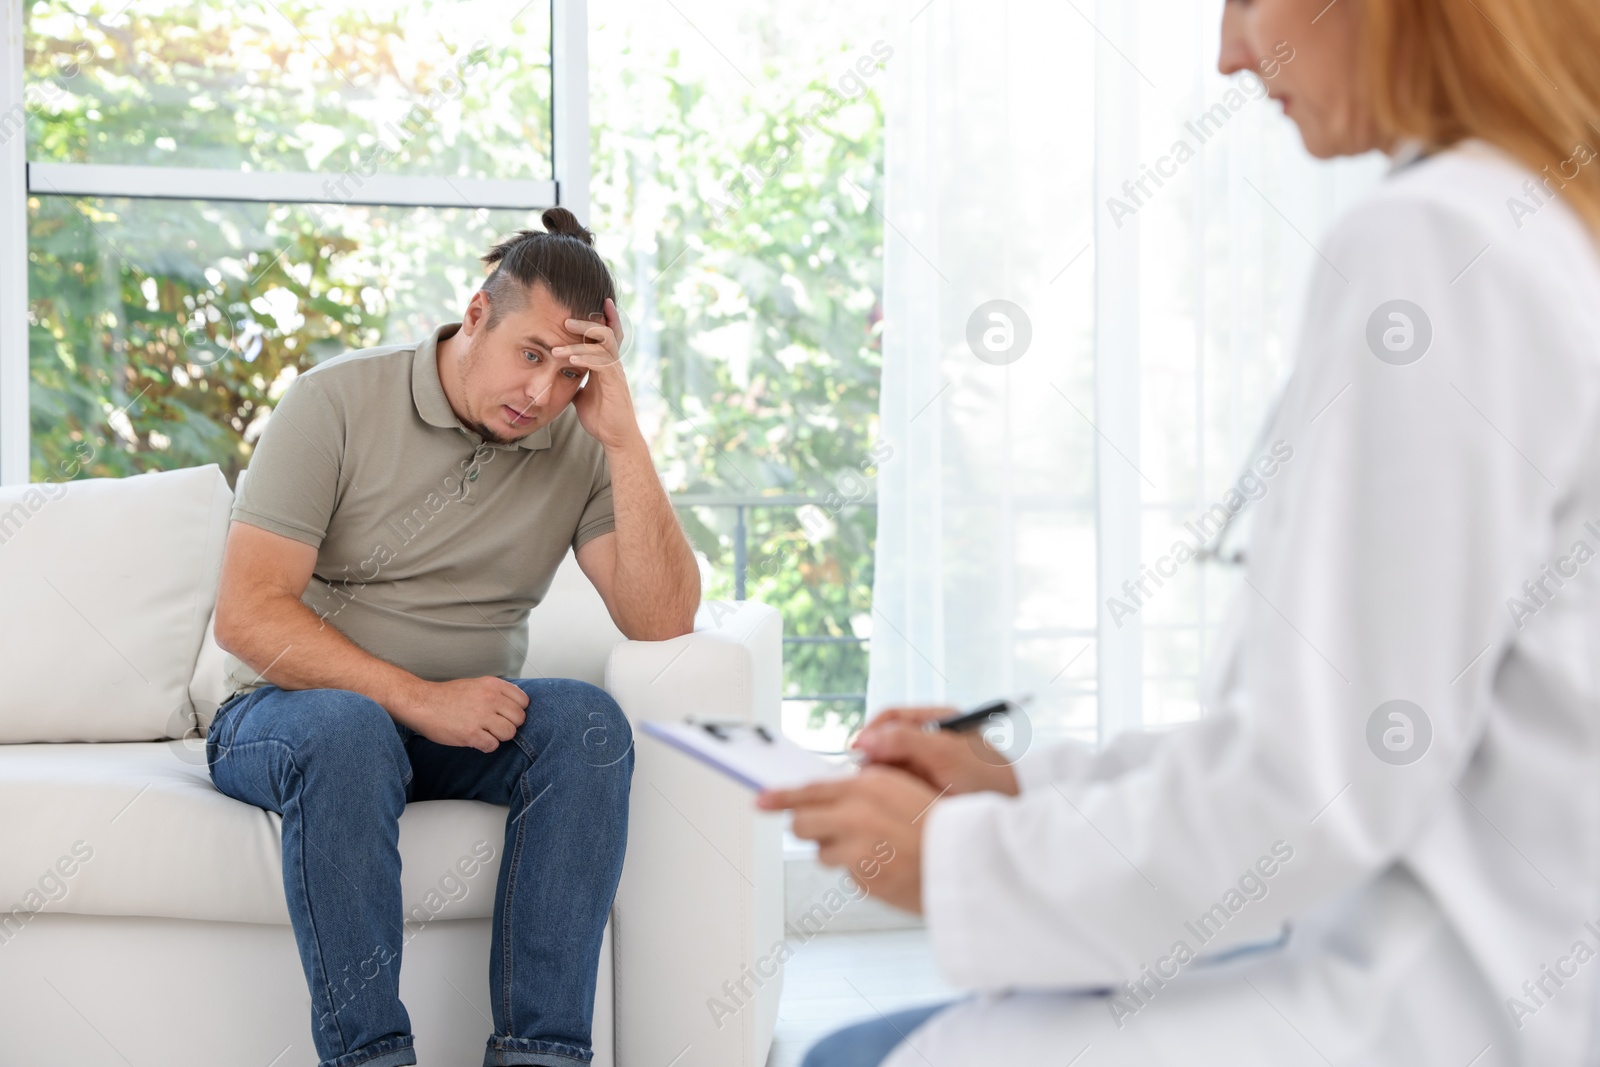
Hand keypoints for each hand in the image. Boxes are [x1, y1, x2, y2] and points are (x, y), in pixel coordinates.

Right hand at [397, 676, 527, 751]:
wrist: (421, 703)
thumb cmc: (447, 696)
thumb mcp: (476, 685)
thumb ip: (496, 692)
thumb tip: (515, 705)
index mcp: (492, 685)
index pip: (523, 701)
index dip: (516, 710)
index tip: (506, 714)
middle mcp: (490, 698)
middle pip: (519, 718)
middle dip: (509, 725)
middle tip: (495, 726)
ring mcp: (481, 716)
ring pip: (509, 733)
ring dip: (499, 736)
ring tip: (485, 733)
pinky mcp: (471, 734)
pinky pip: (493, 745)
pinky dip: (486, 746)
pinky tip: (476, 740)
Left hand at [557, 298, 638, 450]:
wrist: (616, 438)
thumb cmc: (601, 418)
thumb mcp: (582, 395)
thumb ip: (576, 382)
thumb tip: (560, 377)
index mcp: (607, 365)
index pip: (606, 335)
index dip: (602, 319)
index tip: (592, 305)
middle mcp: (614, 364)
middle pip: (607, 332)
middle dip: (587, 323)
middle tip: (565, 320)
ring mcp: (616, 372)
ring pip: (603, 343)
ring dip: (579, 340)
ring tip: (558, 342)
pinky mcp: (614, 383)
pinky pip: (601, 363)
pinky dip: (584, 358)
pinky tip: (569, 359)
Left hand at [756, 765, 936, 913]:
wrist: (968, 860)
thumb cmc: (939, 824)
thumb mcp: (902, 790)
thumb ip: (864, 789)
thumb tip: (829, 795)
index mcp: (867, 784)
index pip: (810, 789)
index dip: (779, 796)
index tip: (759, 800)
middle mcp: (856, 812)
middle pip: (802, 822)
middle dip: (810, 828)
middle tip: (830, 831)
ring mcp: (857, 846)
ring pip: (821, 852)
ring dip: (838, 852)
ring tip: (875, 850)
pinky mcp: (862, 876)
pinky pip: (846, 874)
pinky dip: (860, 872)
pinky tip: (887, 866)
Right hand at [851, 706, 1020, 795]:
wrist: (1013, 812)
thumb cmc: (987, 778)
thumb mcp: (945, 754)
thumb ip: (905, 741)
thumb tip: (864, 739)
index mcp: (938, 719)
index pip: (891, 717)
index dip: (870, 732)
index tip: (856, 751)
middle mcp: (931, 737)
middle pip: (886, 740)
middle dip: (873, 758)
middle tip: (862, 778)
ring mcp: (929, 763)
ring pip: (890, 764)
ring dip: (880, 777)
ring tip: (876, 792)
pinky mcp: (928, 786)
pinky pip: (899, 784)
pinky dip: (890, 790)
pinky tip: (890, 801)